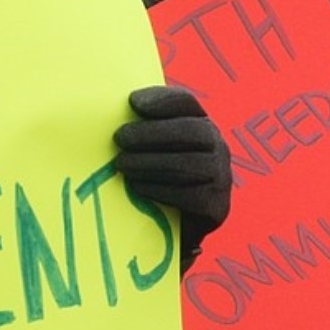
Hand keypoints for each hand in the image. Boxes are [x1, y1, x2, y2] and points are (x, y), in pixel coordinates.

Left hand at [113, 86, 229, 257]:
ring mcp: (221, 177)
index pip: (186, 103)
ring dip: (150, 162)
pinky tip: (137, 187)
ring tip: (121, 164)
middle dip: (152, 133)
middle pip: (190, 130)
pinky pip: (188, 195)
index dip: (162, 100)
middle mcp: (218, 147)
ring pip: (187, 164)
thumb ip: (140, 130)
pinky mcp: (216, 207)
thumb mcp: (152, 150)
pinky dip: (159, 189)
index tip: (132, 102)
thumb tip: (107, 110)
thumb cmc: (157, 180)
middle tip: (120, 138)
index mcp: (201, 124)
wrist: (176, 229)